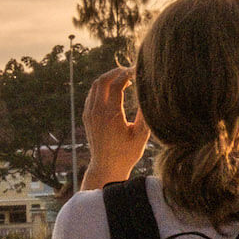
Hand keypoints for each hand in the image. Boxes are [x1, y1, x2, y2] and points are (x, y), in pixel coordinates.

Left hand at [80, 67, 148, 189]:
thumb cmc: (127, 153)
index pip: (117, 84)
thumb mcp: (142, 135)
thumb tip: (151, 94)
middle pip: (102, 80)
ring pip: (95, 86)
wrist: (106, 167)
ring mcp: (89, 113)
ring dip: (109, 78)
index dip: (128, 74)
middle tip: (130, 71)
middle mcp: (97, 112)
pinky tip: (114, 90)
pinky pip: (92, 94)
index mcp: (111, 115)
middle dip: (116, 72)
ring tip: (124, 79)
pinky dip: (102, 87)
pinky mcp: (87, 116)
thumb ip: (146, 114)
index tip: (138, 72)